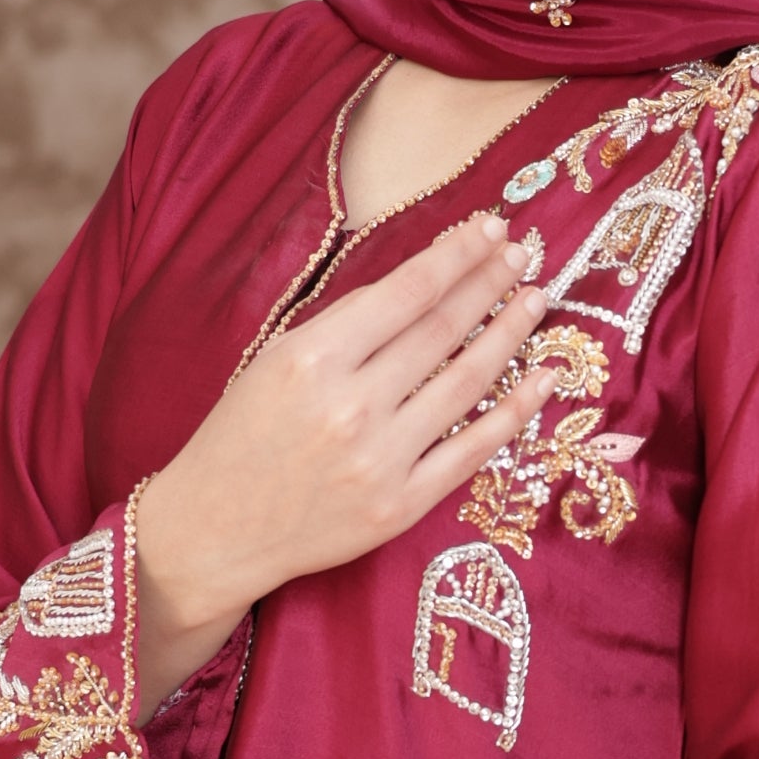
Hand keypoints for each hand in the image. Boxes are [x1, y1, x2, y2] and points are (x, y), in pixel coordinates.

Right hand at [133, 211, 547, 701]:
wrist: (215, 530)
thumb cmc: (241, 434)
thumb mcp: (276, 359)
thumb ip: (348, 324)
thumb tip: (426, 279)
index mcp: (312, 358)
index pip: (407, 292)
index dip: (457, 256)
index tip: (490, 229)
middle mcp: (351, 407)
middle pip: (442, 330)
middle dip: (490, 283)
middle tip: (524, 253)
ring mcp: (381, 460)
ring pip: (467, 382)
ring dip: (510, 334)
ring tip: (537, 299)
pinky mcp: (401, 506)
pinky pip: (474, 449)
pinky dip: (515, 410)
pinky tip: (543, 376)